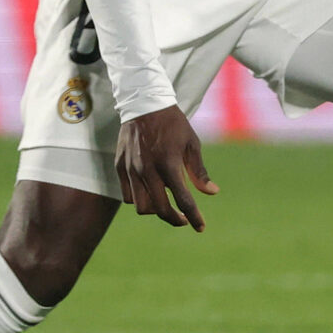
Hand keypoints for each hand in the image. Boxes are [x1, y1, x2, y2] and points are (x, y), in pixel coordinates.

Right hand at [114, 105, 217, 230]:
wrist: (143, 104)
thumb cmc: (173, 124)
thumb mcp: (191, 144)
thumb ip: (199, 172)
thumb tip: (212, 193)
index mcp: (169, 164)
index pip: (183, 201)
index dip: (194, 218)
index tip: (201, 227)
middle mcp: (148, 170)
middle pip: (160, 210)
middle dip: (175, 219)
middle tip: (184, 219)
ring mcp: (131, 170)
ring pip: (141, 207)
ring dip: (156, 210)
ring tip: (166, 204)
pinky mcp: (119, 167)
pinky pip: (128, 195)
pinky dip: (140, 199)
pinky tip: (150, 192)